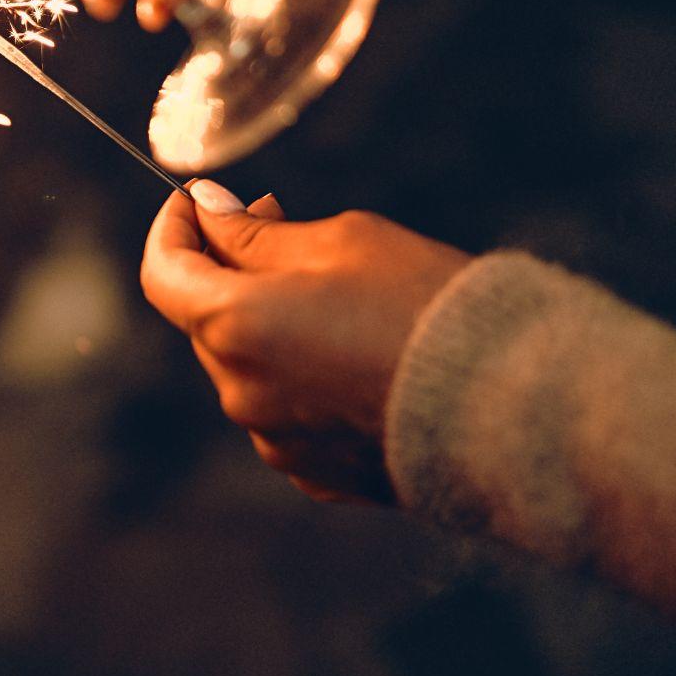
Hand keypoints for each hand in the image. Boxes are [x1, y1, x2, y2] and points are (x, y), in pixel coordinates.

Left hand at [140, 182, 470, 502]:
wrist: (512, 405)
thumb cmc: (427, 307)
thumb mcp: (341, 241)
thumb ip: (257, 233)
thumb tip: (209, 213)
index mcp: (233, 327)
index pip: (163, 273)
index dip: (173, 228)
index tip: (198, 203)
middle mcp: (239, 393)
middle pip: (207, 319)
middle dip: (230, 268)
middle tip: (277, 219)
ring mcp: (276, 441)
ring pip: (247, 366)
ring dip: (269, 323)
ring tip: (336, 291)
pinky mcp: (317, 473)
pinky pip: (287, 411)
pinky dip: (302, 374)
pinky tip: (356, 351)